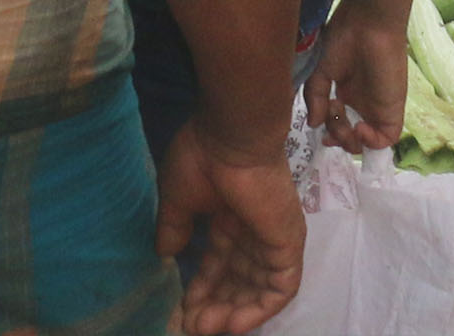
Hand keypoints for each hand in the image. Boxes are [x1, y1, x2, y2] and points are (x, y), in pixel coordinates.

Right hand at [155, 116, 304, 331]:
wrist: (232, 136)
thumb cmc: (203, 158)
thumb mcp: (179, 197)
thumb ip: (175, 227)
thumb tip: (166, 252)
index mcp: (230, 216)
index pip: (219, 263)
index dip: (201, 287)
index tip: (182, 308)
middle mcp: (254, 229)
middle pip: (238, 280)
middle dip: (215, 305)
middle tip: (192, 326)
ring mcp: (273, 238)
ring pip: (258, 288)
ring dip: (234, 312)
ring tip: (207, 327)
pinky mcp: (288, 244)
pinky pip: (281, 288)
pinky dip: (260, 309)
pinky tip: (234, 323)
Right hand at [300, 3, 407, 153]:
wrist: (368, 23)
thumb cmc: (342, 38)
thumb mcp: (320, 70)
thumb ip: (316, 98)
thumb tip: (313, 124)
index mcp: (346, 91)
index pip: (339, 122)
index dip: (329, 131)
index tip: (318, 130)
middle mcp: (362, 102)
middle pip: (350, 134)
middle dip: (338, 138)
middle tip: (329, 130)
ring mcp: (378, 107)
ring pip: (367, 140)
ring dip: (352, 143)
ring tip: (344, 128)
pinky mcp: (393, 109)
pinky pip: (387, 138)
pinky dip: (372, 141)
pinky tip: (358, 127)